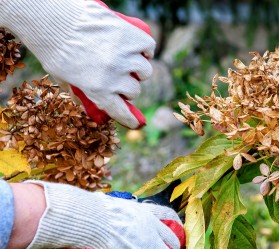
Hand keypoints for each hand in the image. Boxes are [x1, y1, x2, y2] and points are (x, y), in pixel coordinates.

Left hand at [0, 0, 154, 128]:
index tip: (136, 123)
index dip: (130, 120)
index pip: (122, 112)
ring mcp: (126, 56)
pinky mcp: (131, 36)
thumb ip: (80, 94)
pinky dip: (145, 49)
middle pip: (134, 90)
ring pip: (144, 70)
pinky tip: (137, 48)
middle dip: (128, 87)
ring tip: (128, 61)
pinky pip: (149, 47)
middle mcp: (115, 76)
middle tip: (120, 78)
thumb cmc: (53, 48)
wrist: (53, 18)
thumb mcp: (63, 78)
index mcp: (98, 90)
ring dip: (139, 69)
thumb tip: (93, 109)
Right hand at [23, 181, 184, 248]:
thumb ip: (108, 214)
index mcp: (142, 212)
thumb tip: (90, 213)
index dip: (168, 230)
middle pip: (172, 244)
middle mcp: (153, 228)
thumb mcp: (103, 207)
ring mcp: (154, 247)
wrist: (85, 220)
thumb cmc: (84, 212)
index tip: (164, 240)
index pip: (168, 217)